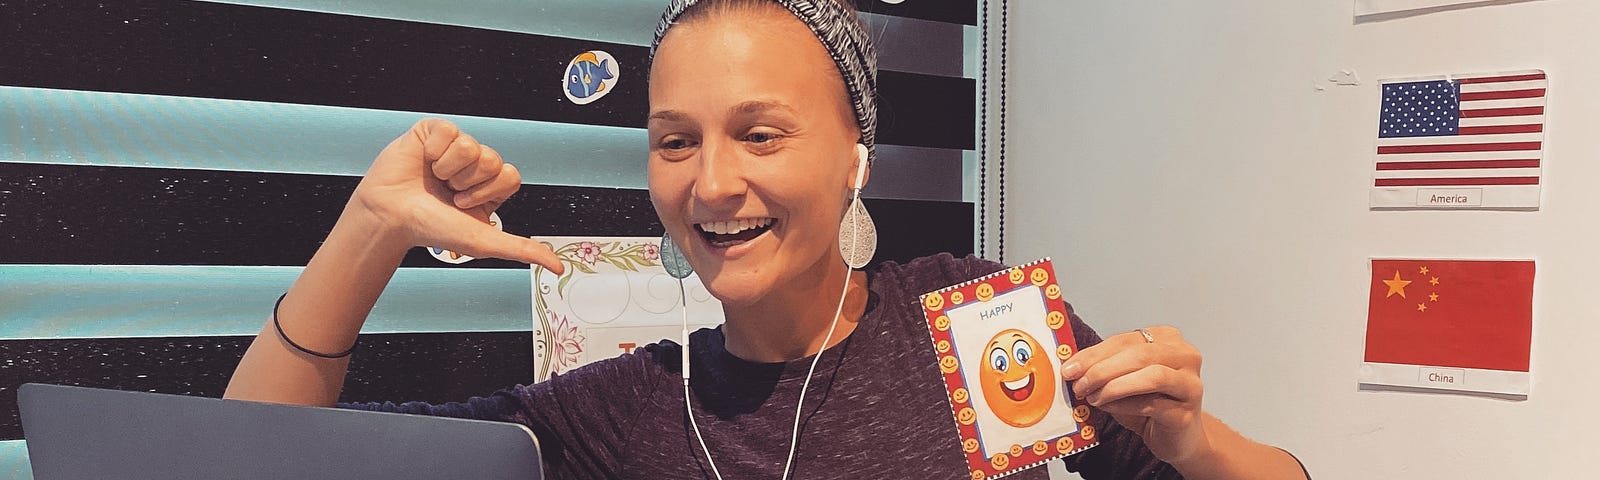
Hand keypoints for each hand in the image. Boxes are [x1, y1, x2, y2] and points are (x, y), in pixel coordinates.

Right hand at [347, 118, 562, 272]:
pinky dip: (433, 152)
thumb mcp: (484, 241)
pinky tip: (423, 163)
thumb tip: (559, 268)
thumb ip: (523, 250)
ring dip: (449, 169)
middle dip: (468, 182)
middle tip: (447, 193)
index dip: (488, 191)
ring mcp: (455, 146)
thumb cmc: (431, 228)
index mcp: (490, 186)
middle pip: (493, 159)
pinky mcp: (433, 131)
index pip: (511, 175)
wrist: (390, 216)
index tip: (464, 205)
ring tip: (434, 180)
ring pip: (471, 145)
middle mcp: (475, 165)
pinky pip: (448, 131)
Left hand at [1060, 326, 1208, 464]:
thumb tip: (1073, 367)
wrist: (1177, 438)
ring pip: (1152, 376)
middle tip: (1078, 384)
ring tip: (1092, 397)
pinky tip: (1107, 407)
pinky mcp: (1186, 413)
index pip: (1126, 340)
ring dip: (1114, 386)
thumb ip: (1106, 367)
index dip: (1094, 353)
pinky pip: (1152, 404)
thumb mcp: (1124, 379)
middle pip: (1140, 355)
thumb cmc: (1151, 405)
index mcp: (1168, 339)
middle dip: (1102, 369)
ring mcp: (1190, 385)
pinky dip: (1124, 405)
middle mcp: (1186, 357)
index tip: (1070, 368)